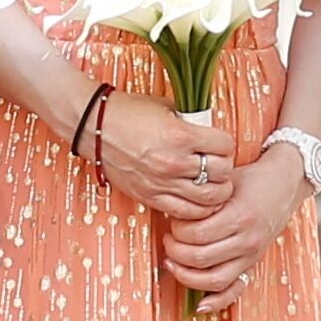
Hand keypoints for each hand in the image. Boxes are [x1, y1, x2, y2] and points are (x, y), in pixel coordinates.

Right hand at [82, 94, 243, 222]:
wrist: (94, 127)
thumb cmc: (129, 113)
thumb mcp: (167, 107)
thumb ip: (193, 122)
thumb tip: (213, 133)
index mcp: (181, 135)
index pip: (225, 146)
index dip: (226, 144)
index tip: (219, 143)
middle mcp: (174, 162)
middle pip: (222, 174)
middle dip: (224, 168)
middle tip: (218, 164)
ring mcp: (163, 183)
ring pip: (210, 199)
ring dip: (216, 191)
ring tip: (212, 183)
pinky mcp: (151, 197)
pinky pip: (186, 212)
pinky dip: (198, 208)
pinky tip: (197, 198)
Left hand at [163, 147, 320, 310]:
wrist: (285, 184)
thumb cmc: (251, 179)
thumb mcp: (226, 180)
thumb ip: (202, 196)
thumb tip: (172, 209)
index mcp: (239, 216)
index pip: (196, 234)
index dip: (177, 231)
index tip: (173, 222)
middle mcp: (247, 240)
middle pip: (200, 258)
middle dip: (175, 251)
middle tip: (169, 239)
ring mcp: (251, 255)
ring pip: (213, 280)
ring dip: (186, 275)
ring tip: (173, 261)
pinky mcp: (252, 264)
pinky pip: (234, 291)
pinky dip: (216, 302)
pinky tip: (198, 304)